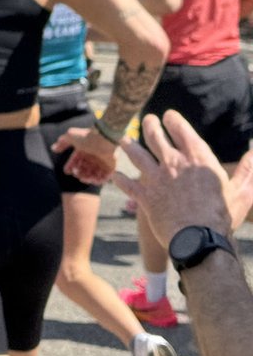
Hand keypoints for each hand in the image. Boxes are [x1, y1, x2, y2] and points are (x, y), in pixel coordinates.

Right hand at [51, 126, 117, 184]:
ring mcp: (102, 162)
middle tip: (76, 174)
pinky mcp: (111, 167)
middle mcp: (92, 156)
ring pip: (93, 174)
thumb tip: (53, 148)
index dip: (70, 166)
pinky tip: (93, 180)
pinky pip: (104, 177)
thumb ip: (62, 142)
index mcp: (83, 150)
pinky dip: (99, 180)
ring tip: (84, 178)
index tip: (67, 171)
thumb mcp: (70, 136)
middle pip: (83, 168)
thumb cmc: (87, 137)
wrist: (104, 138)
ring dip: (87, 178)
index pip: (75, 160)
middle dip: (79, 172)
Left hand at [113, 111, 252, 246]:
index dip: (172, 120)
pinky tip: (115, 176)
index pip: (180, 128)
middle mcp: (173, 162)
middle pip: (154, 136)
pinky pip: (127, 184)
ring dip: (129, 145)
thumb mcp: (241, 191)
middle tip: (148, 121)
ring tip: (124, 140)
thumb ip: (248, 171)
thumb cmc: (223, 216)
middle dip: (150, 125)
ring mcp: (155, 178)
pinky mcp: (144, 196)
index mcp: (196, 157)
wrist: (199, 239)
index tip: (168, 116)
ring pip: (136, 154)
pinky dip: (120, 179)